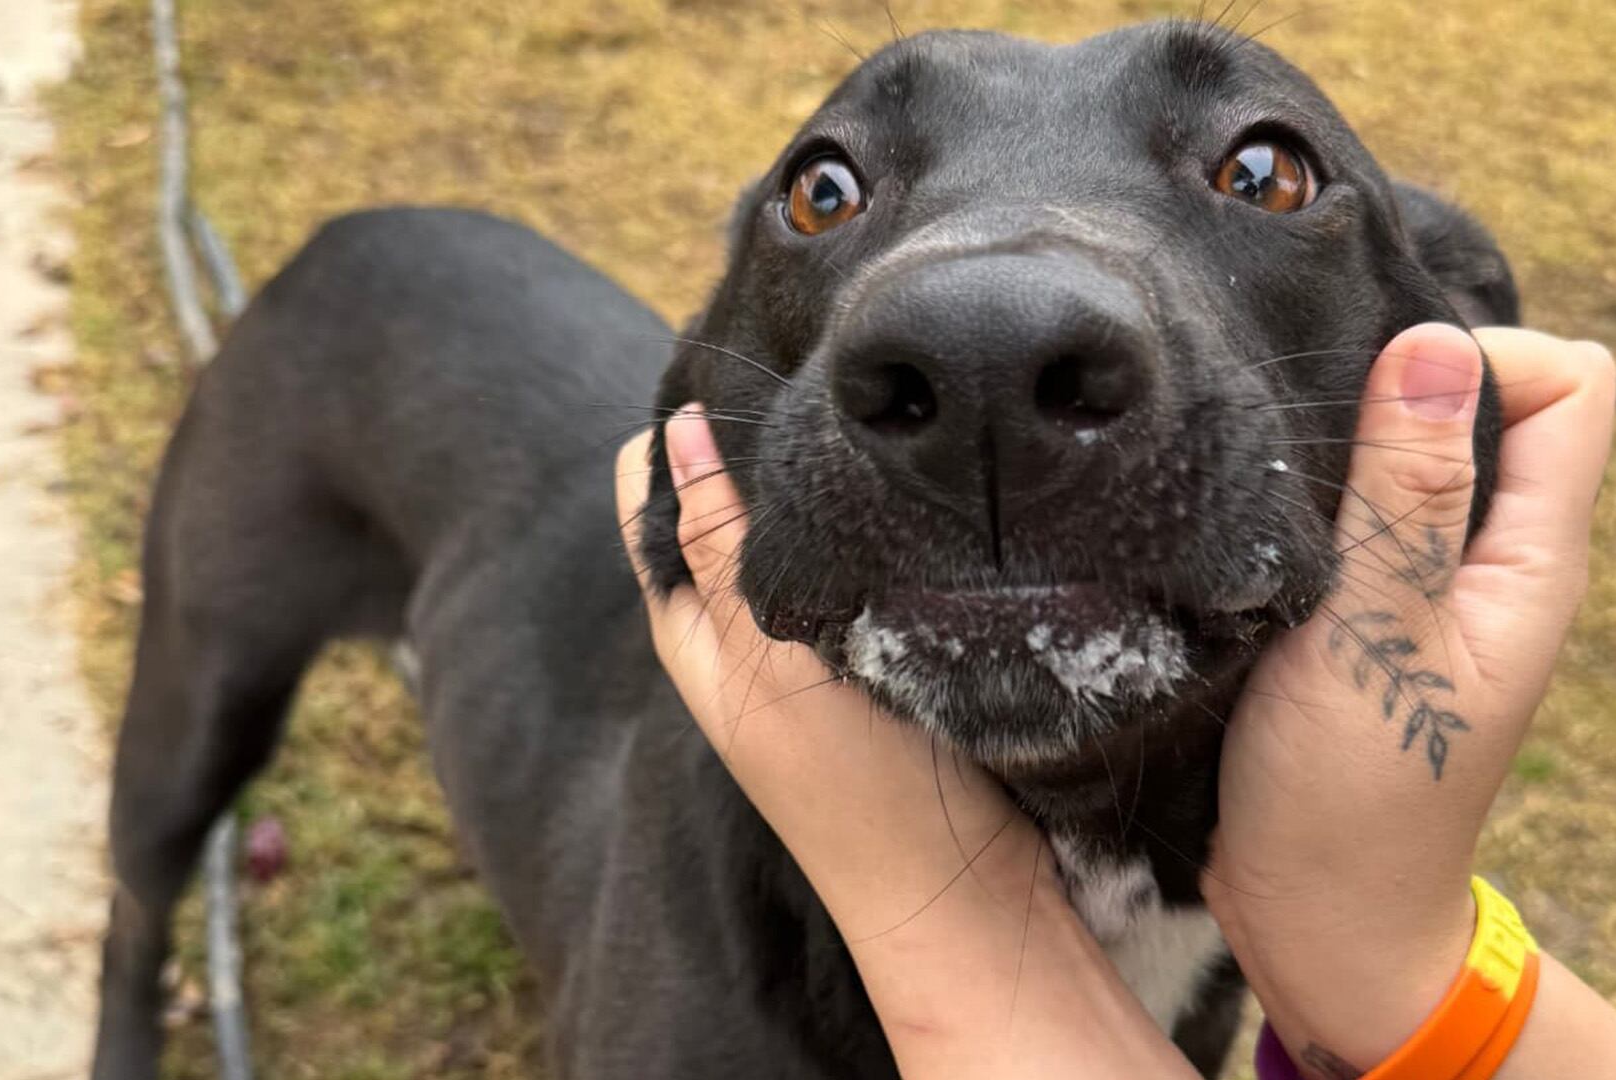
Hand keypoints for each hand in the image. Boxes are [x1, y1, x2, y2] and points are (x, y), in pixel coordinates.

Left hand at [617, 416, 1196, 1077]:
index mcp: (694, 632)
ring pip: (796, 528)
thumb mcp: (773, 662)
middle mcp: (744, 632)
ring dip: (815, 476)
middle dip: (749, 439)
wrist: (963, 899)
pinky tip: (907, 479)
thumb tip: (673, 430)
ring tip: (866, 406)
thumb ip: (722, 550)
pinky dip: (864, 518)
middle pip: (722, 504)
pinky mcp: (879, 652)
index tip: (737, 359)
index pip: (652, 499)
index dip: (675, 430)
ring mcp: (814, 643)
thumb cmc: (858, 791)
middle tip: (818, 363)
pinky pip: (855, 561)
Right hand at [1204, 325, 1615, 1074]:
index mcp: (1532, 561)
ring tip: (1270, 479)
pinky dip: (1315, 495)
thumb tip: (1436, 344)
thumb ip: (1406, 497)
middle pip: (1490, 404)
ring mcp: (1435, 589)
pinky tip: (1256, 520)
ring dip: (1348, 445)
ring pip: (1417, 454)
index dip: (1483, 358)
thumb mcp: (1372, 637)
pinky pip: (1362, 509)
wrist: (1310, 917)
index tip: (1375, 401)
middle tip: (1305, 436)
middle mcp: (1497, 561)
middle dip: (1401, 387)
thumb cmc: (1346, 800)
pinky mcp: (1371, 612)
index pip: (1570, 384)